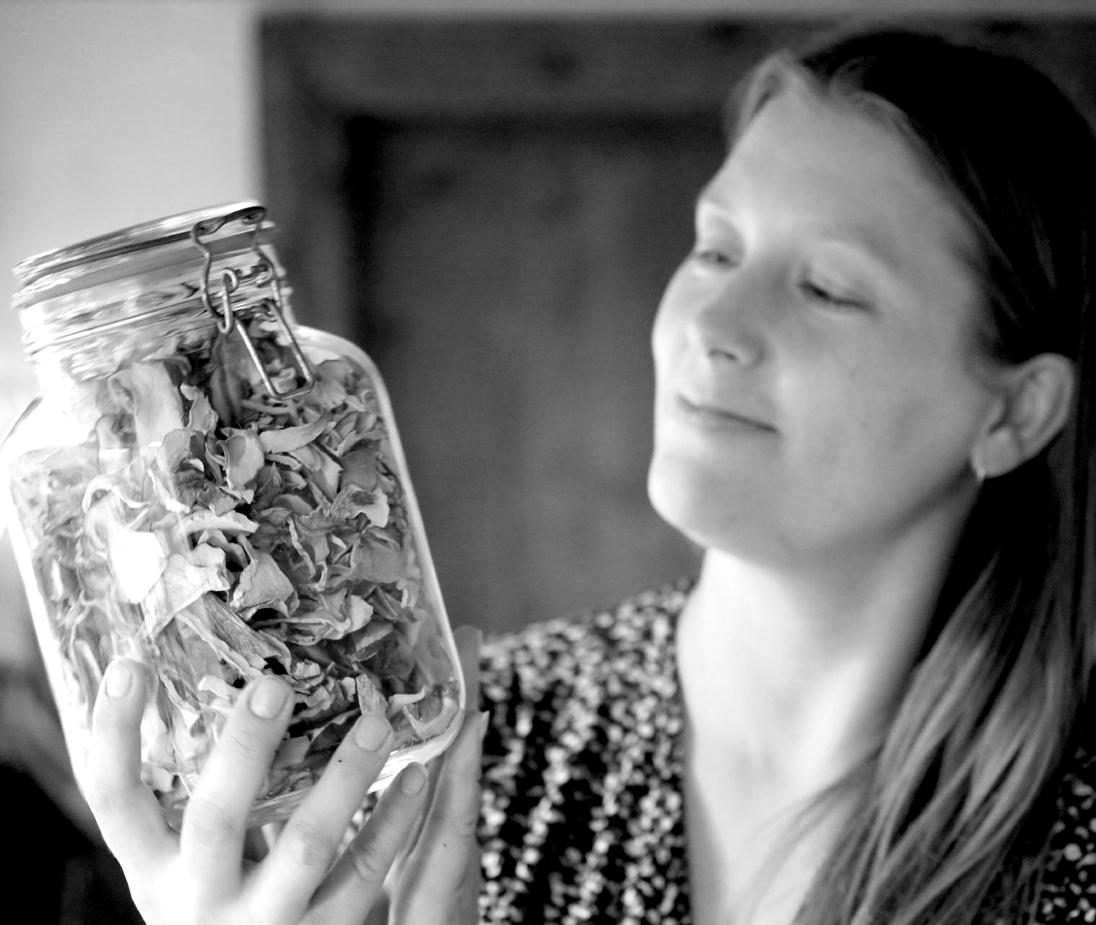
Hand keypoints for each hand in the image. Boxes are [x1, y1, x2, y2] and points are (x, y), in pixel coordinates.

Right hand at [81, 625, 484, 924]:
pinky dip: (393, 823)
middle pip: (214, 818)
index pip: (113, 799)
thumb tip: (233, 682)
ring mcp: (260, 924)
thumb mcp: (190, 861)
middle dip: (244, 749)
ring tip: (378, 721)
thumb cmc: (219, 901)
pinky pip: (362, 876)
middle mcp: (197, 899)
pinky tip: (418, 776)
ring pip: (305, 848)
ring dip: (346, 779)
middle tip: (274, 686)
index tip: (129, 662)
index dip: (112, 734)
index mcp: (153, 868)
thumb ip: (208, 794)